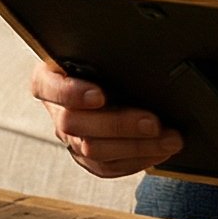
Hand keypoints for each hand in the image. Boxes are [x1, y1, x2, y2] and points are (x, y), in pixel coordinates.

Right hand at [30, 59, 183, 178]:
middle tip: (153, 122)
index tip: (99, 95)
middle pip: (74, 124)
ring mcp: (70, 138)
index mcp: (49, 78)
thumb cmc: (104, 61)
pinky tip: (160, 150)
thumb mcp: (101, 51)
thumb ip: (108, 53)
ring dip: (136, 147)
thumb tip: (144, 52)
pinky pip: (107, 167)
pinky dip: (138, 160)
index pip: (48, 86)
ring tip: (169, 139)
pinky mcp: (86, 159)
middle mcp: (56, 110)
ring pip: (93, 151)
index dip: (71, 93)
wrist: (113, 81)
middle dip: (117, 124)